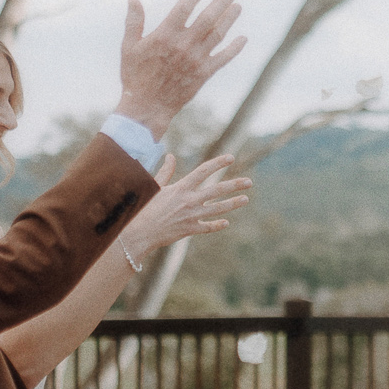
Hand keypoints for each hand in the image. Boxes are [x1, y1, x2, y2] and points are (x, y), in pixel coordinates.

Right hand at [113, 0, 245, 137]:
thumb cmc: (135, 76)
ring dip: (229, 19)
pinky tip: (243, 39)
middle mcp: (183, 45)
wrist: (146, 106)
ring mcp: (196, 60)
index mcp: (164, 35)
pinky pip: (223, 58)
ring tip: (237, 7)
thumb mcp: (129, 47)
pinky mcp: (204, 74)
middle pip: (207, 18)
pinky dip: (234, 48)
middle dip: (220, 3)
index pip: (184, 7)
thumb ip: (134, 22)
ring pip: (218, 35)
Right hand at [118, 154, 251, 257]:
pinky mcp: (190, 229)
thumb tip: (171, 156)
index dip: (218, 163)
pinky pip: (208, 227)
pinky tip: (226, 222)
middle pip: (217, 190)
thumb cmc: (143, 207)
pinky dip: (217, 224)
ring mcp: (191, 216)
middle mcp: (189, 200)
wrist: (138, 232)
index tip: (231, 157)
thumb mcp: (154, 187)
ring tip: (245, 199)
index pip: (203, 171)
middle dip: (235, 185)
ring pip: (218, 209)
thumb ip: (165, 172)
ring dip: (233, 203)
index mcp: (181, 188)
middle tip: (249, 182)